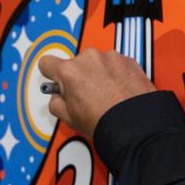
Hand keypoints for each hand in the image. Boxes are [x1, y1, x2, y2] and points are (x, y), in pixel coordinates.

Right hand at [37, 48, 155, 139]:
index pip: (47, 62)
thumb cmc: (105, 122)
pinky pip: (116, 64)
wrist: (137, 126)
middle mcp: (89, 58)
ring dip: (100, 74)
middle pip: (76, 63)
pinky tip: (120, 92)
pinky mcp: (129, 60)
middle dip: (80, 76)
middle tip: (87, 96)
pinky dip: (117, 75)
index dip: (51, 74)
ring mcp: (110, 57)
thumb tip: (58, 97)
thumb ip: (56, 102)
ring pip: (97, 62)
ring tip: (108, 96)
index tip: (57, 81)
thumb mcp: (68, 118)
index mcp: (70, 71)